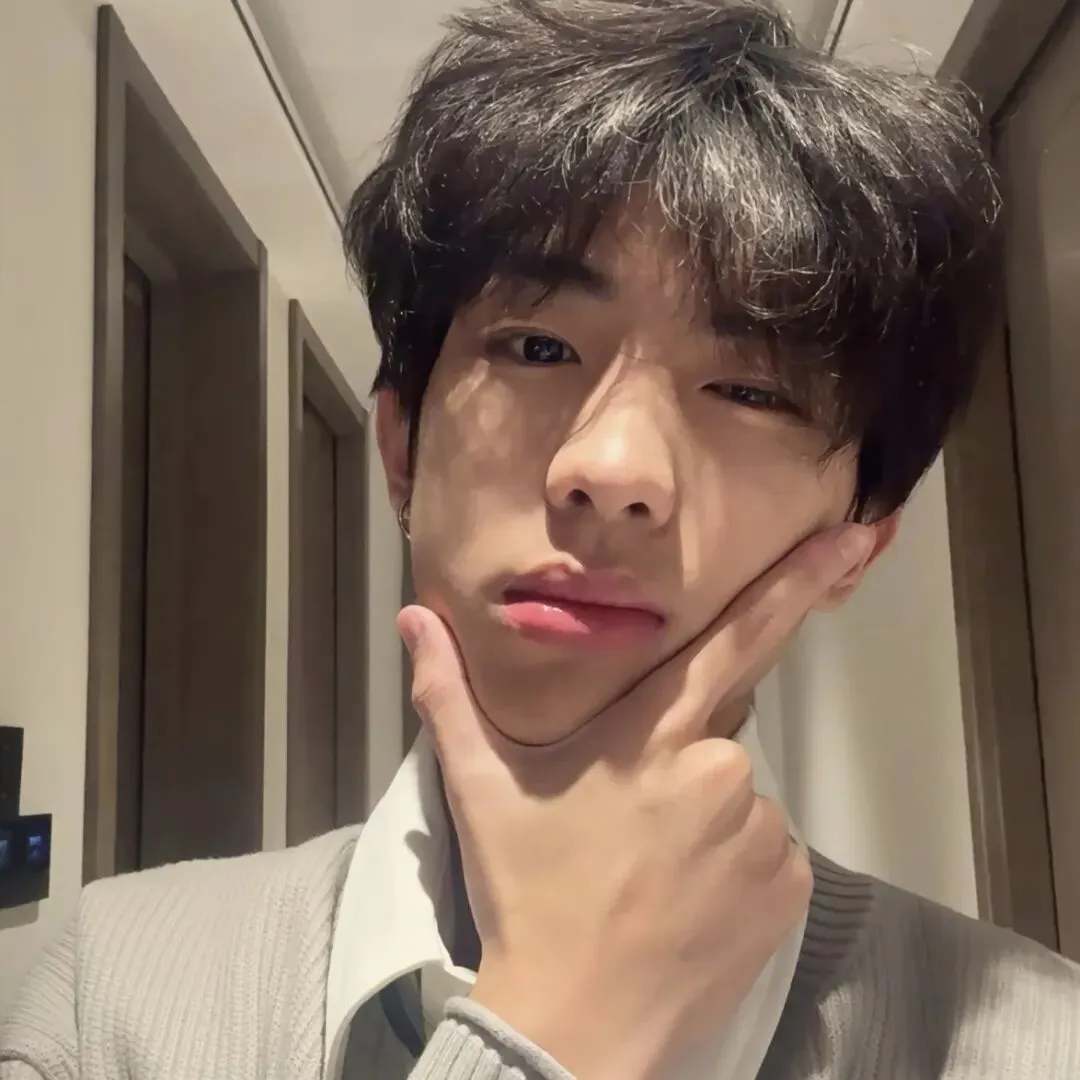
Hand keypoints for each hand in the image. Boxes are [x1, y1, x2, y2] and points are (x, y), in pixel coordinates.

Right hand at [399, 524, 874, 1079]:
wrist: (574, 1024)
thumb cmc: (526, 894)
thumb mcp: (478, 788)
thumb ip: (448, 693)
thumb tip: (413, 614)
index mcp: (649, 737)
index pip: (731, 641)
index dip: (796, 584)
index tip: (855, 536)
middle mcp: (719, 772)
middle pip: (712, 740)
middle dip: (673, 769)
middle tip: (622, 832)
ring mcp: (761, 832)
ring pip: (739, 799)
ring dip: (704, 821)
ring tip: (648, 875)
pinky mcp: (787, 888)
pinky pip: (769, 851)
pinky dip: (737, 866)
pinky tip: (687, 903)